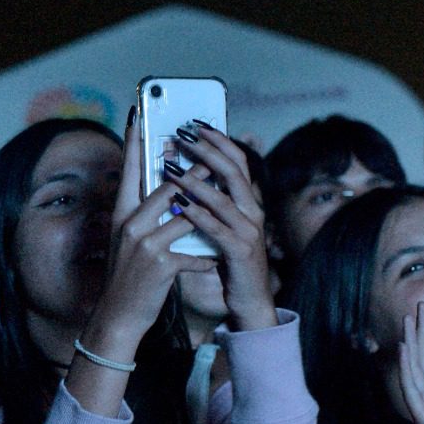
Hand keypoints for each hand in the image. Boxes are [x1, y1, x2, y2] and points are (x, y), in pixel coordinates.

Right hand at [81, 108, 216, 360]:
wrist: (118, 316)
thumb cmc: (128, 277)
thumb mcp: (130, 241)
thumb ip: (147, 215)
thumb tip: (171, 191)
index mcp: (121, 215)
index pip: (128, 170)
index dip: (135, 140)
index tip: (139, 113)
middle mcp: (130, 224)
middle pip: (163, 185)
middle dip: (188, 165)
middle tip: (202, 143)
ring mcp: (145, 244)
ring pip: (183, 212)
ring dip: (206, 199)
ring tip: (225, 184)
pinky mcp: (161, 264)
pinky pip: (192, 251)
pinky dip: (207, 254)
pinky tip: (217, 255)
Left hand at [159, 124, 275, 330]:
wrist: (250, 300)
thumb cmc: (230, 260)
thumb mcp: (223, 225)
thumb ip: (212, 203)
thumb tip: (186, 176)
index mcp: (248, 202)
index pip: (236, 162)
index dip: (218, 141)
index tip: (195, 123)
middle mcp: (253, 211)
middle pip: (233, 171)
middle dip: (207, 150)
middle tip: (183, 134)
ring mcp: (249, 231)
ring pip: (223, 198)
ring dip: (196, 180)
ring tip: (170, 167)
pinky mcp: (240, 252)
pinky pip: (217, 229)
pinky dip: (198, 215)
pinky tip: (179, 205)